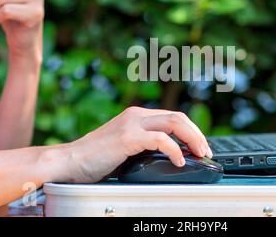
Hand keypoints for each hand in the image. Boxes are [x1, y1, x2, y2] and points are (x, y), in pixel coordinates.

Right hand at [61, 107, 212, 182]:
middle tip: (205, 151)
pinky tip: (179, 161)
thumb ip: (143, 144)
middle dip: (196, 133)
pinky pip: (160, 139)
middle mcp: (136, 115)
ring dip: (192, 139)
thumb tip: (169, 154)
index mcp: (136, 116)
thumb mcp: (125, 146)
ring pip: (174, 123)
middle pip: (178, 117)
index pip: (172, 117)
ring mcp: (132, 124)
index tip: (199, 146)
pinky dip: (174, 150)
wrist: (70, 161)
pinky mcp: (127, 137)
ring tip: (200, 153)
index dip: (191, 130)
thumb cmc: (95, 158)